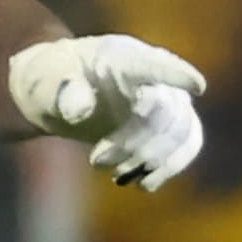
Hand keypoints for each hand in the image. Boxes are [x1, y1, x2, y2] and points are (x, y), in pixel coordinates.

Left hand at [7, 34, 205, 192]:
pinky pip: (187, 143)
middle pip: (166, 111)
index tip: (197, 86)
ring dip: (152, 160)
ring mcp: (164, 98)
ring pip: (180, 131)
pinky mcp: (166, 123)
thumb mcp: (43, 82)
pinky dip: (171, 167)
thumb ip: (61, 91)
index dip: (177, 74)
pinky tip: (144, 184)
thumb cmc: (49, 80)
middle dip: (134, 144)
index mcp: (122, 56)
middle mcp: (152, 75)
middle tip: (96, 161)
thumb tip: (80, 110)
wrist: (55, 92)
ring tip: (118, 176)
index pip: (155, 64)